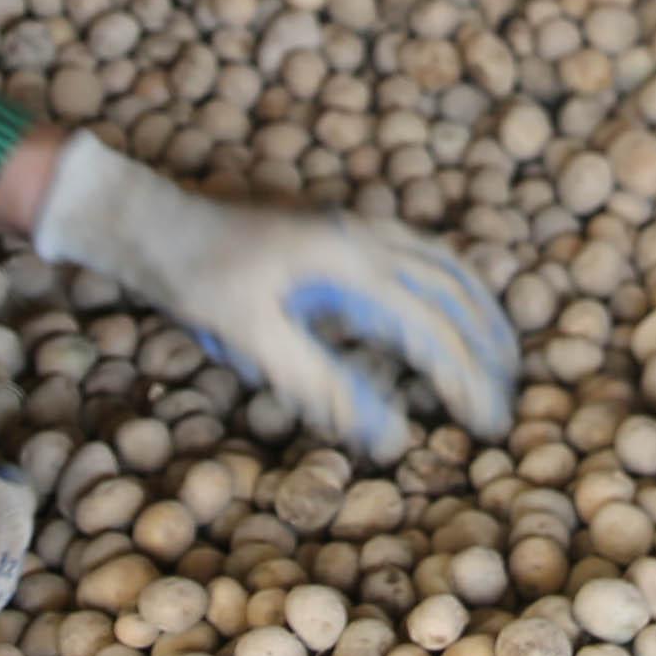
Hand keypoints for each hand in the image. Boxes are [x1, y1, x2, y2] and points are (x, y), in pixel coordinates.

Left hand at [35, 139, 518, 463]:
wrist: (151, 217)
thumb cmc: (197, 279)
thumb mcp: (252, 340)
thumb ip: (322, 386)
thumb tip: (387, 437)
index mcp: (350, 260)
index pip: (431, 327)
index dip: (465, 378)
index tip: (485, 423)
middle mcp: (364, 235)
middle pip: (453, 290)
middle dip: (485, 346)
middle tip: (504, 399)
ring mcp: (354, 226)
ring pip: (442, 264)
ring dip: (476, 310)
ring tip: (499, 355)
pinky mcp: (339, 229)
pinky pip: (418, 252)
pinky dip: (449, 285)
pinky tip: (446, 312)